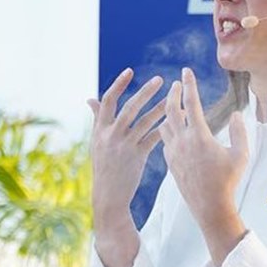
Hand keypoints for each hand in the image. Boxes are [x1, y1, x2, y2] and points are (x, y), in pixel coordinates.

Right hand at [88, 68, 165, 231]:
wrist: (108, 195)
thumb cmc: (103, 165)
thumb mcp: (96, 142)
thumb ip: (97, 119)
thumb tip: (89, 99)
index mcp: (100, 129)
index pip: (107, 101)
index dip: (118, 84)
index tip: (130, 71)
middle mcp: (110, 136)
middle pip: (129, 108)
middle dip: (145, 92)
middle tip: (161, 80)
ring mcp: (124, 146)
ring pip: (145, 122)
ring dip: (160, 108)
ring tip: (173, 98)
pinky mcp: (137, 157)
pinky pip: (153, 138)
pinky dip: (164, 128)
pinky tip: (176, 121)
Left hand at [159, 67, 248, 263]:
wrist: (209, 207)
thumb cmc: (228, 181)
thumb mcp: (241, 155)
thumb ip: (240, 132)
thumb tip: (237, 115)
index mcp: (200, 137)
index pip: (192, 103)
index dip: (189, 85)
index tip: (186, 71)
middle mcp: (183, 142)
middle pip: (171, 109)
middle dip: (172, 93)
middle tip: (175, 84)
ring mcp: (174, 153)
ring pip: (164, 124)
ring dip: (168, 111)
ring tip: (174, 104)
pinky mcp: (170, 162)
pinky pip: (164, 139)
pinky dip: (167, 128)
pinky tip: (172, 127)